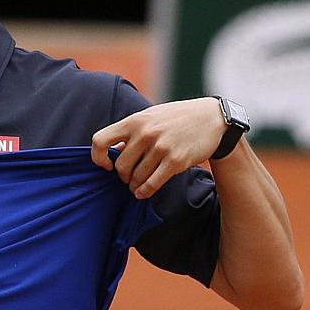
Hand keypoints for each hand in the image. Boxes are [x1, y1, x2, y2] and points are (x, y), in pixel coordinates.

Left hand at [90, 98, 225, 197]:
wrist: (211, 117)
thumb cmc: (177, 118)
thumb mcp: (151, 117)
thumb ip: (131, 132)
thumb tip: (112, 152)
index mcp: (135, 121)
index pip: (100, 140)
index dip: (98, 157)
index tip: (106, 165)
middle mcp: (145, 133)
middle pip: (120, 166)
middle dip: (123, 176)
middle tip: (129, 177)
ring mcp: (161, 147)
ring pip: (136, 177)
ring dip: (135, 185)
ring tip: (137, 186)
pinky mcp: (175, 160)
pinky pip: (152, 184)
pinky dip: (145, 192)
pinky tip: (143, 192)